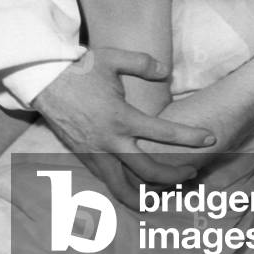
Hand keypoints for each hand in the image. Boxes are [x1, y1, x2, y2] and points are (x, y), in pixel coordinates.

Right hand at [30, 47, 215, 206]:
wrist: (44, 82)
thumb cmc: (80, 69)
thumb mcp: (113, 58)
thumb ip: (143, 63)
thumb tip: (166, 71)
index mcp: (122, 118)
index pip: (165, 134)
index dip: (191, 138)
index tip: (210, 139)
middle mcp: (111, 142)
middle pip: (150, 173)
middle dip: (176, 176)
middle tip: (192, 172)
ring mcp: (96, 154)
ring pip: (126, 190)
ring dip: (150, 195)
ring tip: (168, 191)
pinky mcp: (84, 159)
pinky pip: (109, 182)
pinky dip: (126, 190)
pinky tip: (140, 187)